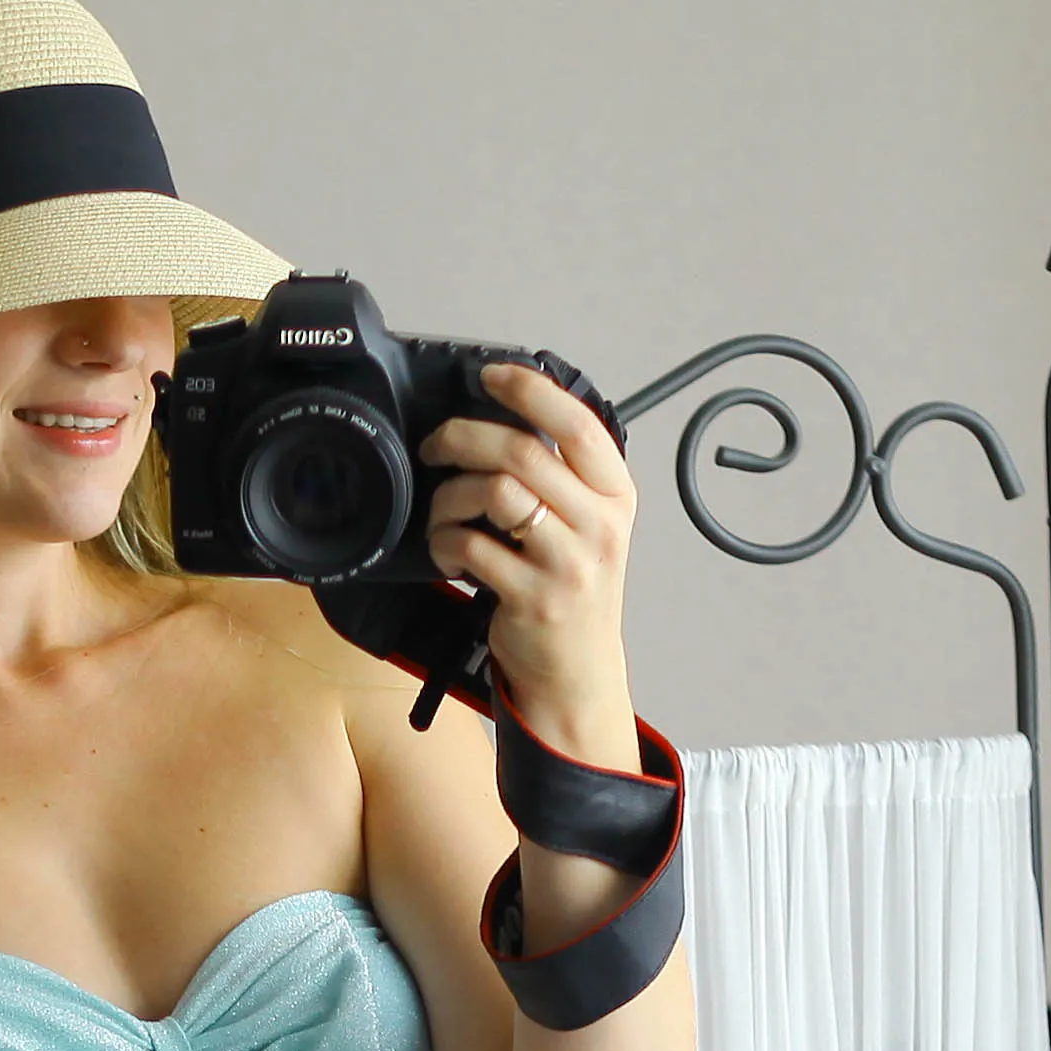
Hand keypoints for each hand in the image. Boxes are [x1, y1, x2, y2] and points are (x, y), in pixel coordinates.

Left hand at [422, 359, 641, 772]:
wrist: (578, 673)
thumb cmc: (573, 592)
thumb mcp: (589, 526)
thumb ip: (563, 476)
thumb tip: (506, 418)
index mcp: (615, 495)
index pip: (576, 423)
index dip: (528, 390)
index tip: (489, 376)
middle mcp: (599, 525)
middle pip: (522, 451)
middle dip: (464, 437)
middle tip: (436, 444)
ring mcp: (568, 564)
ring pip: (494, 494)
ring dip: (450, 496)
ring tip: (442, 512)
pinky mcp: (532, 598)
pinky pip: (472, 548)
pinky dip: (445, 543)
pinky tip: (448, 552)